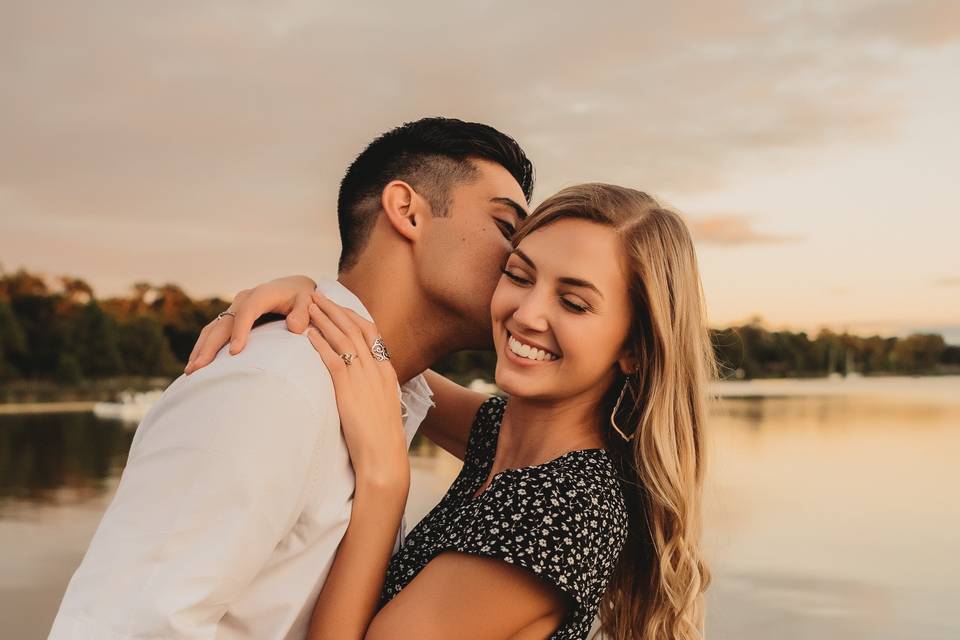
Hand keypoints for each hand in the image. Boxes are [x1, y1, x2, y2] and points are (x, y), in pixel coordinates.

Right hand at [184, 275, 315, 373]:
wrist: (294, 287)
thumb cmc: (303, 297)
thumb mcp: (308, 301)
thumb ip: (303, 313)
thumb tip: (294, 327)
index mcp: (262, 294)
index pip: (247, 312)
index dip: (240, 331)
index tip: (235, 352)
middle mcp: (244, 299)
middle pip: (223, 323)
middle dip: (210, 346)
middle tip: (199, 368)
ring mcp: (235, 308)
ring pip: (213, 327)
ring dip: (201, 348)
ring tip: (191, 371)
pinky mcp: (232, 317)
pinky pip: (214, 331)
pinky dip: (204, 346)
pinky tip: (197, 362)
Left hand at [304, 292, 408, 492]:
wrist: (384, 457)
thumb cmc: (380, 439)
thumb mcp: (380, 407)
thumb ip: (370, 390)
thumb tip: (357, 384)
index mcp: (386, 372)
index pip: (371, 332)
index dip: (352, 315)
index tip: (338, 305)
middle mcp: (377, 370)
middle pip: (355, 329)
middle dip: (335, 309)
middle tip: (318, 295)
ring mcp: (364, 379)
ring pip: (343, 339)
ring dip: (324, 320)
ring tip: (309, 306)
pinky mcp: (349, 391)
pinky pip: (333, 360)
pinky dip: (320, 344)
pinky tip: (308, 335)